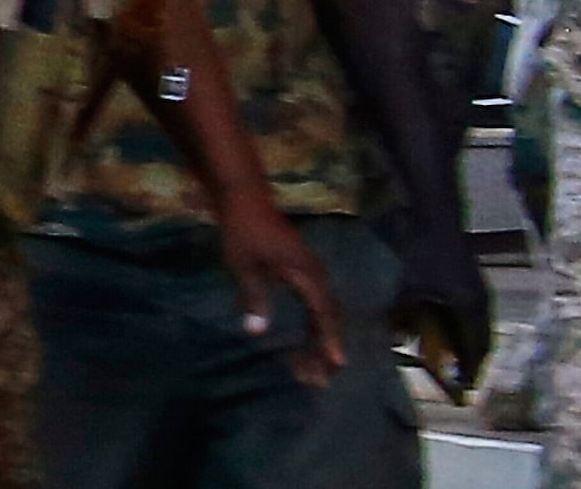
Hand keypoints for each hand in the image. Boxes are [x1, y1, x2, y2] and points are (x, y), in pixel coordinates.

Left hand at [214, 196, 346, 387]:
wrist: (243, 198)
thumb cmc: (243, 230)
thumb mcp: (244, 264)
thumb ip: (253, 296)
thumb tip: (256, 331)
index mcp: (307, 274)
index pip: (324, 313)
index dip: (330, 339)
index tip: (337, 363)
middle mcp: (315, 275)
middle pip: (328, 317)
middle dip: (325, 349)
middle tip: (320, 381)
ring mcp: (309, 274)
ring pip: (322, 314)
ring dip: (318, 341)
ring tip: (312, 371)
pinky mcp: (300, 273)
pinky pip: (314, 306)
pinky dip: (312, 327)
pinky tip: (304, 345)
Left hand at [388, 207, 495, 391]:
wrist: (436, 213)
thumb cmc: (423, 251)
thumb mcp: (409, 285)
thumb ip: (402, 313)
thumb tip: (392, 338)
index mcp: (471, 307)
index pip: (477, 348)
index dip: (471, 370)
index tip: (465, 389)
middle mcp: (481, 300)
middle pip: (482, 339)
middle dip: (471, 359)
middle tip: (461, 377)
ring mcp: (479, 288)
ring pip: (478, 324)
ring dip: (468, 341)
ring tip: (455, 357)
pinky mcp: (471, 279)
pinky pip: (473, 311)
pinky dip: (465, 325)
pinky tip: (448, 326)